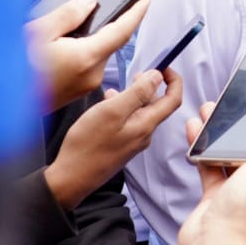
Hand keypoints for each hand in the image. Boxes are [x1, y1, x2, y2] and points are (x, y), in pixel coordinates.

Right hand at [27, 0, 149, 112]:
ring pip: (95, 54)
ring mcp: (83, 87)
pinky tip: (55, 51)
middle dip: (101, 25)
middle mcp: (91, 75)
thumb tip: (91, 0)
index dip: (136, 13)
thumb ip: (69, 14)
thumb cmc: (12, 70)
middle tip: (81, 11)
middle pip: (108, 42)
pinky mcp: (74, 92)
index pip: (122, 31)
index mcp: (86, 58)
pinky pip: (85, 66)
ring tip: (57, 35)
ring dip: (85, 41)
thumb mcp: (38, 32)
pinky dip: (78, 53)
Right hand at [43, 67, 183, 210]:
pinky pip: (128, 122)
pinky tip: (107, 103)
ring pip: (140, 112)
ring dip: (133, 96)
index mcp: (147, 124)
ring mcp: (132, 142)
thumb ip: (138, 93)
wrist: (71, 178)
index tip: (164, 66)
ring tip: (118, 87)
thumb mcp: (113, 110)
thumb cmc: (88, 144)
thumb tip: (158, 76)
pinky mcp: (120, 146)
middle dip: (151, 86)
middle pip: (157, 105)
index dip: (174, 80)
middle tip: (137, 73)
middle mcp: (144, 134)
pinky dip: (122, 108)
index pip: (173, 99)